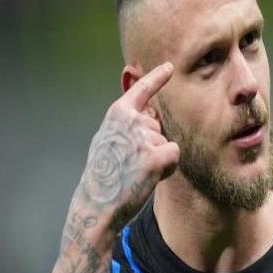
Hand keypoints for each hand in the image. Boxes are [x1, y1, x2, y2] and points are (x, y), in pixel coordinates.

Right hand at [71, 62, 178, 237]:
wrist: (97, 204)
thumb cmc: (106, 175)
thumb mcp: (109, 140)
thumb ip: (127, 125)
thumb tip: (151, 115)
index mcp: (118, 114)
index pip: (141, 90)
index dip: (156, 77)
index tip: (169, 67)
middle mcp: (131, 121)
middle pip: (160, 127)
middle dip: (154, 146)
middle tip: (131, 164)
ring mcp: (143, 137)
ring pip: (168, 142)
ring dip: (159, 159)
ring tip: (136, 172)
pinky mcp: (154, 156)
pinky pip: (175, 154)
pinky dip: (168, 168)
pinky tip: (149, 177)